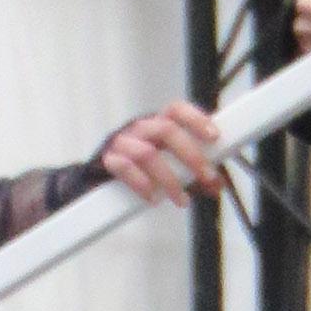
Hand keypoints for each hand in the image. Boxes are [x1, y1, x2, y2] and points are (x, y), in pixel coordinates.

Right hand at [101, 101, 220, 206]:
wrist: (94, 180)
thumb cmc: (136, 169)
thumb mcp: (167, 167)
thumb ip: (191, 173)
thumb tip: (217, 185)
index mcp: (155, 123)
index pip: (176, 110)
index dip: (196, 119)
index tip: (214, 136)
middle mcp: (139, 128)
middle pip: (166, 130)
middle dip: (190, 155)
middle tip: (207, 176)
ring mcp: (121, 143)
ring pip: (147, 153)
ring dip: (169, 179)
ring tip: (182, 200)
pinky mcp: (107, 161)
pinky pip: (124, 168)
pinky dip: (142, 184)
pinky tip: (153, 199)